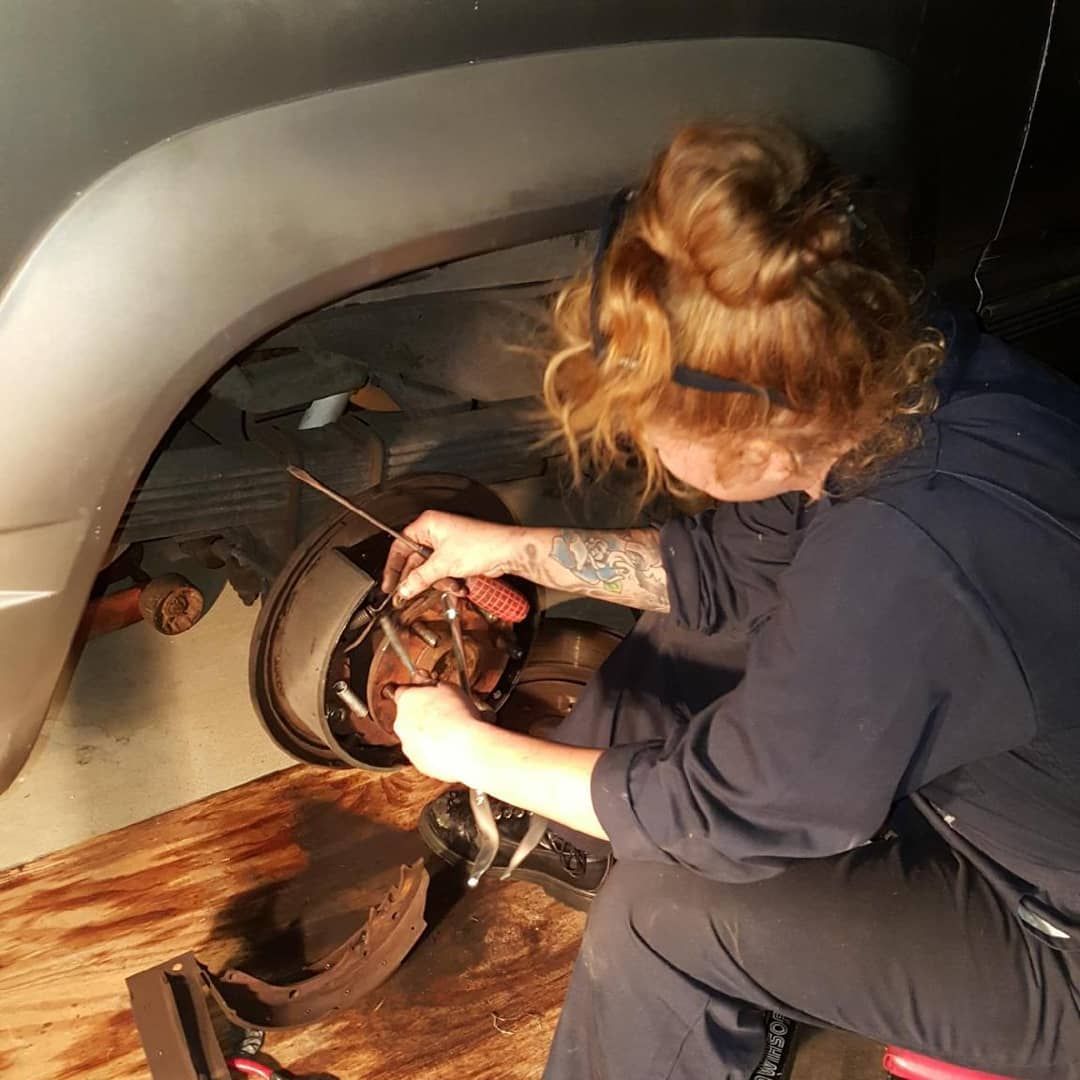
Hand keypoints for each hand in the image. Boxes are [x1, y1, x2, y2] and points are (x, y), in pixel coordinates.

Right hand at [381, 511, 521, 600]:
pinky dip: (450, 581)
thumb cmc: (482, 544)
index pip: (400, 546)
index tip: (390, 584)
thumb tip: (404, 588)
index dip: (393, 567)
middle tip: (411, 594)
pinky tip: (460, 586)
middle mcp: (436, 532)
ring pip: (431, 570)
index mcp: (428, 525)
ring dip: (440, 582)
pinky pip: (445, 572)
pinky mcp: (458, 556)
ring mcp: (447, 545)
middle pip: (416, 560)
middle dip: (420, 579)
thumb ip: (420, 578)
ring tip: (451, 585)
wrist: (507, 551)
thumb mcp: (444, 564)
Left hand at [393, 682, 489, 782]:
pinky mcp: (418, 762)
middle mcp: (402, 723)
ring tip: (452, 731)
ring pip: (416, 735)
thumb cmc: (459, 716)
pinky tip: (451, 745)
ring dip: (429, 732)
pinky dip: (434, 750)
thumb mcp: (448, 687)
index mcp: (406, 700)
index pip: (402, 691)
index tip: (427, 690)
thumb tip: (425, 682)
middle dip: (424, 713)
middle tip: (445, 711)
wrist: (465, 748)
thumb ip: (431, 684)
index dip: (417, 691)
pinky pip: (424, 753)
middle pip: (409, 714)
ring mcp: (408, 744)